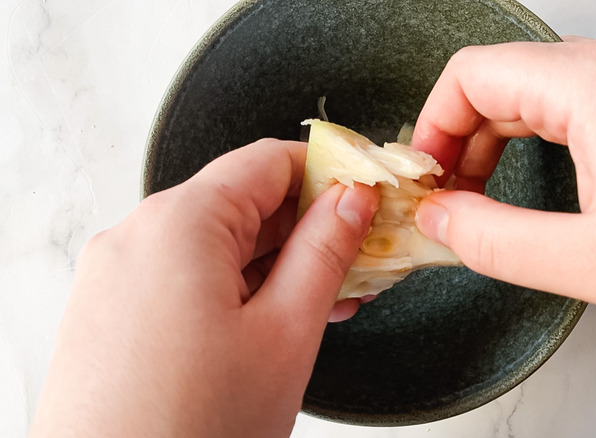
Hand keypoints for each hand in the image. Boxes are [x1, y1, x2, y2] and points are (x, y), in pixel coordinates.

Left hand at [29, 140, 378, 436]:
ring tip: (328, 298)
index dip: (328, 172)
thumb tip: (350, 202)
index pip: (269, 160)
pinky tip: (275, 318)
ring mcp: (119, 275)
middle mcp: (137, 236)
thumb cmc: (187, 431)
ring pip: (218, 244)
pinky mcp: (114, 310)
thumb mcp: (285, 332)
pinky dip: (236, 288)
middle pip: (243, 202)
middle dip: (308, 227)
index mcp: (179, 223)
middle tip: (359, 258)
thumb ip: (325, 251)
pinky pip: (187, 276)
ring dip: (277, 263)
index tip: (365, 193)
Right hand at [412, 30, 595, 344]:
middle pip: (506, 78)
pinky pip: (584, 97)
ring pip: (544, 87)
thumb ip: (491, 239)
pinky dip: (546, 135)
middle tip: (451, 198)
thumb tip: (437, 217)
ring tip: (488, 196)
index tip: (426, 179)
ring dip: (503, 138)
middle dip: (465, 137)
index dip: (433, 127)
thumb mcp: (589, 261)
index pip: (474, 74)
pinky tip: (541, 179)